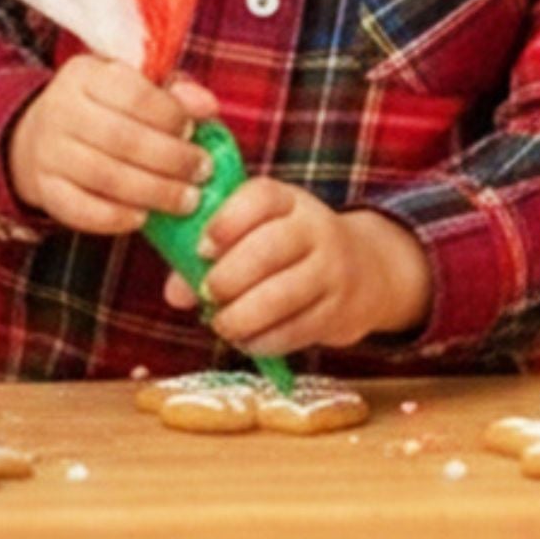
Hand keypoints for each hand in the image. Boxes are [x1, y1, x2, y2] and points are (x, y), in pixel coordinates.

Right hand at [7, 59, 220, 235]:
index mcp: (86, 75)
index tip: (195, 130)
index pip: (134, 94)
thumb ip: (172, 92)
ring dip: (154, 192)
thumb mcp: (131, 85)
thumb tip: (208, 106)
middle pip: (123, 139)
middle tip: (202, 172)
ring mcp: (48, 151)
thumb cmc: (101, 109)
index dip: (170, 115)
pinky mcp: (43, 189)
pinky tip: (144, 218)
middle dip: (172, 159)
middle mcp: (60, 110)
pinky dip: (116, 217)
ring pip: (105, 177)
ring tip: (187, 200)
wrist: (37, 137)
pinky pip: (80, 209)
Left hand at [162, 180, 431, 356]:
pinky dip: (263, 341)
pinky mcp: (337, 312)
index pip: (261, 197)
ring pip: (283, 294)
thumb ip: (210, 255)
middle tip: (208, 293)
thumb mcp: (259, 234)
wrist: (365, 271)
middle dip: (229, 276)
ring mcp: (331, 271)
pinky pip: (295, 330)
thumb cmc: (290, 250)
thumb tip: (174, 293)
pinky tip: (246, 340)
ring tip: (222, 323)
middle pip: (270, 247)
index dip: (227, 221)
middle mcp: (315, 229)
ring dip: (242, 316)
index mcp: (289, 201)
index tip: (202, 248)